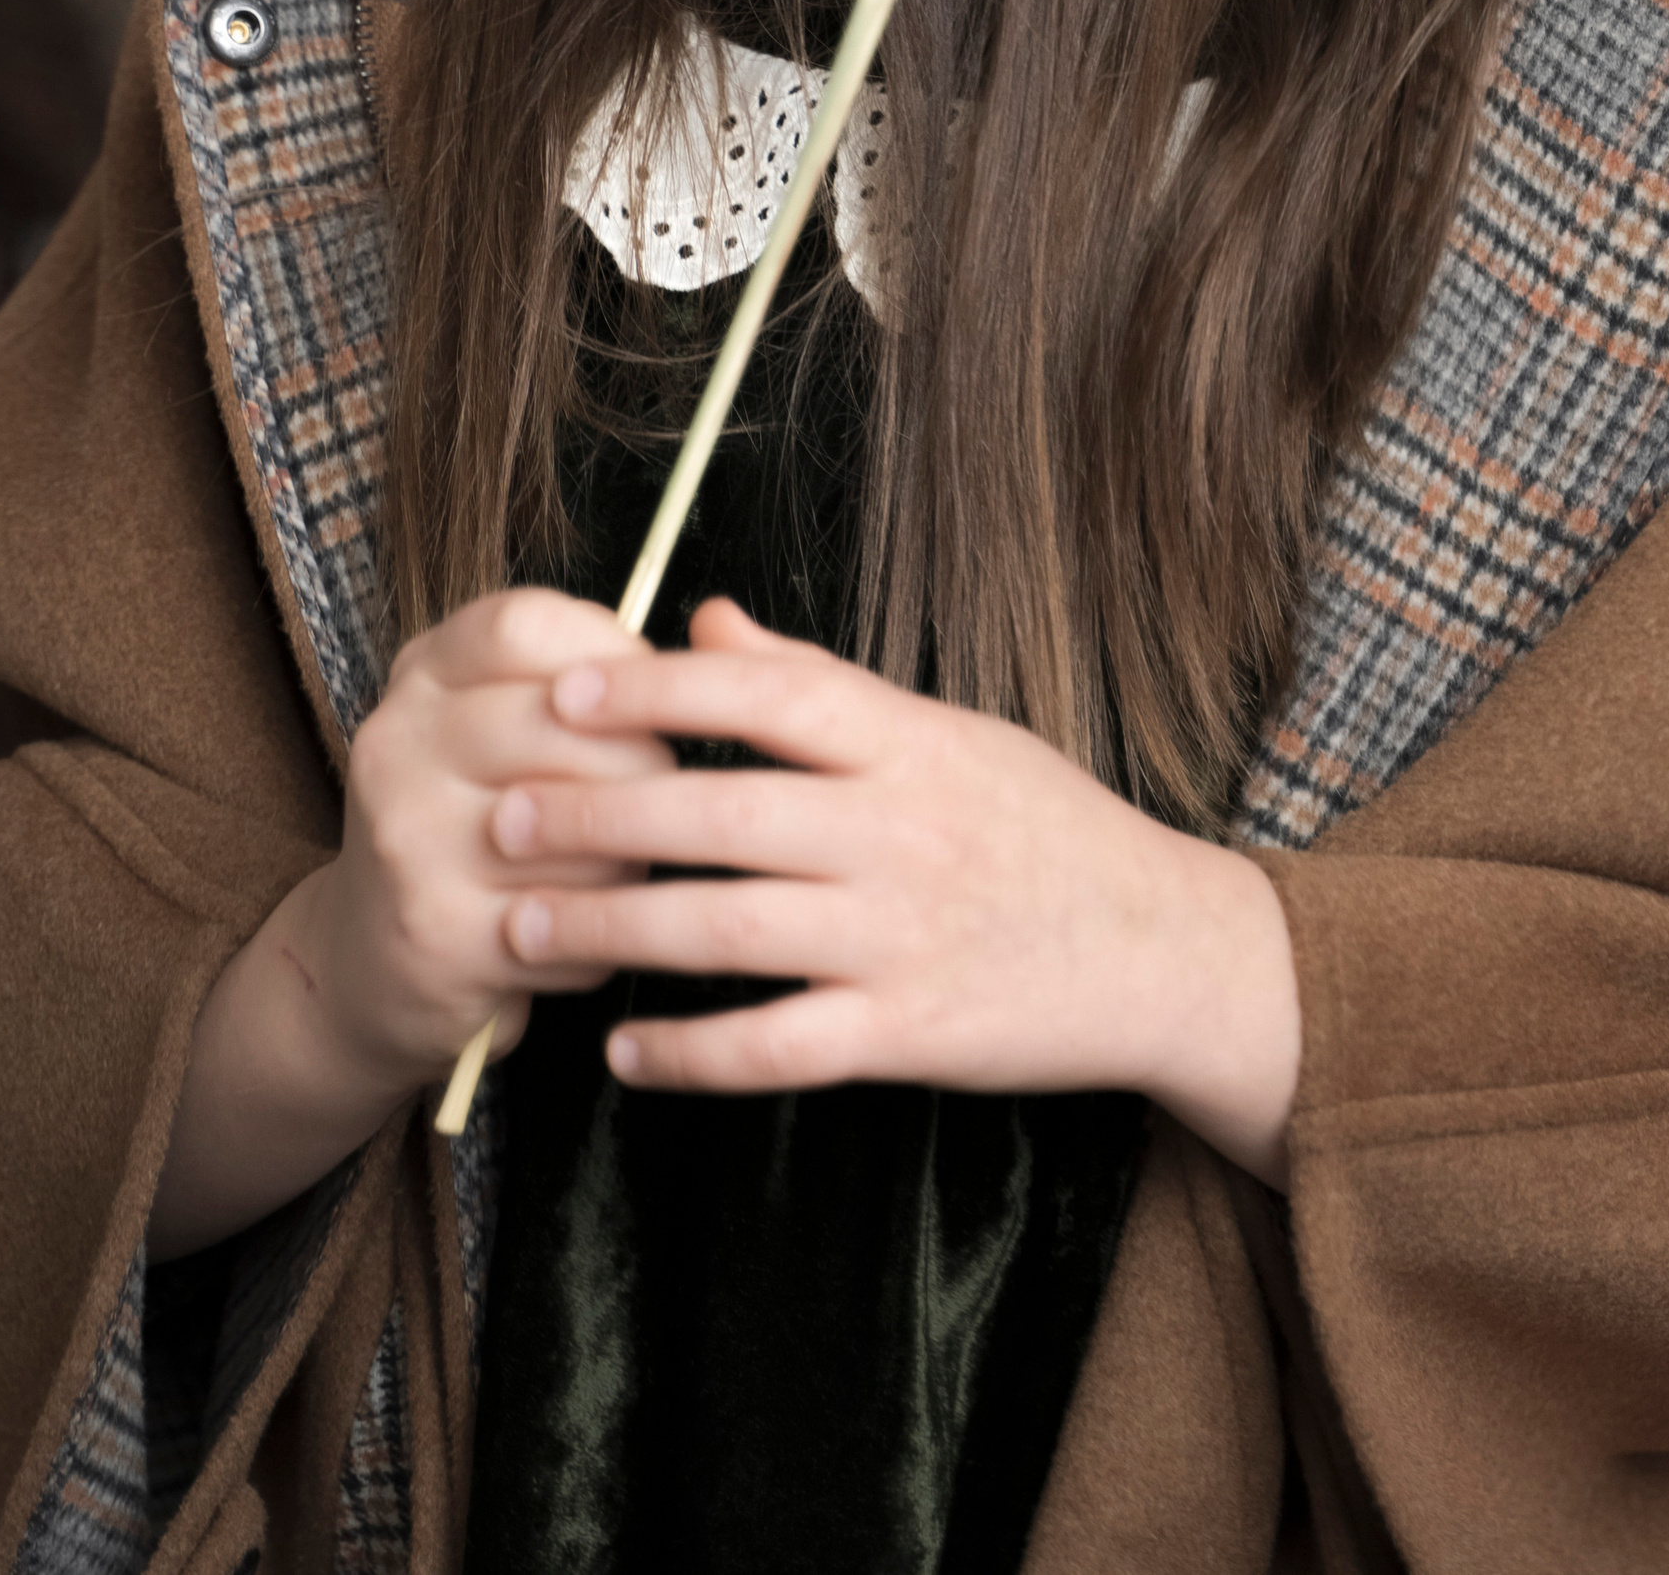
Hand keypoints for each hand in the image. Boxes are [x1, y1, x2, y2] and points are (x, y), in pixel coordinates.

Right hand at [313, 586, 674, 1085]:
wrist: (368, 960)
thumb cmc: (474, 821)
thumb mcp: (497, 718)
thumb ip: (586, 670)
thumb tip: (719, 636)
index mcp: (422, 676)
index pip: (528, 626)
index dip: (613, 654)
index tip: (650, 692)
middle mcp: (398, 744)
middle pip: (570, 721)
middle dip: (645, 760)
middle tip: (658, 794)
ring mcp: (410, 840)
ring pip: (589, 825)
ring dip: (631, 854)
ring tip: (615, 868)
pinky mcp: (438, 934)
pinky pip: (579, 917)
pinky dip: (605, 931)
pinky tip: (584, 930)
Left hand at [491, 597, 1303, 1182]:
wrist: (1162, 949)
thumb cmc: (1046, 827)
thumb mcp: (951, 731)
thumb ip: (823, 683)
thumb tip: (709, 615)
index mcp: (910, 742)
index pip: (769, 694)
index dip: (659, 688)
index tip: (562, 690)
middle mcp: (901, 831)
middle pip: (725, 813)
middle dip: (601, 814)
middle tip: (506, 816)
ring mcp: (903, 936)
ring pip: (731, 930)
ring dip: (616, 930)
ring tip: (525, 927)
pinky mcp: (910, 1033)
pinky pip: (779, 1047)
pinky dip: (693, 1053)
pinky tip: (624, 1051)